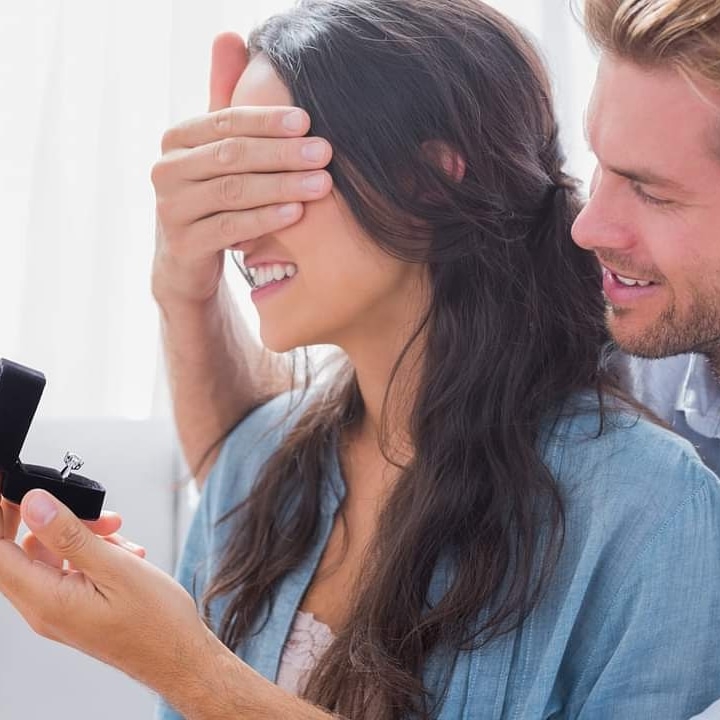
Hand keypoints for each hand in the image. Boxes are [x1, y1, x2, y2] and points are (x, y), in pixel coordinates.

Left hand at [0, 490, 210, 701]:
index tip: (19, 489)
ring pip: (49, 555)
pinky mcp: (74, 606)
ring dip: (80, 533)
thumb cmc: (156, 621)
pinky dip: (91, 551)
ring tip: (116, 532)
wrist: (179, 655)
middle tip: (77, 502)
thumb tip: (33, 504)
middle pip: (20, 550)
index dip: (2, 515)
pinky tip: (121, 550)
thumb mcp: (117, 568)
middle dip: (50, 518)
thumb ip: (70, 535)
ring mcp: (58, 608)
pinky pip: (68, 568)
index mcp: (46, 601)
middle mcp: (44, 608)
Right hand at [151, 32, 333, 304]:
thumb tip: (230, 34)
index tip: (308, 119)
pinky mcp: (183, 244)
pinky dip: (265, 219)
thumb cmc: (213, 197)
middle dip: (282, 153)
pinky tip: (296, 213)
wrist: (188, 260)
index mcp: (177, 139)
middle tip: (324, 152)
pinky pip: (229, 227)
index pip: (226, 121)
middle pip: (232, 155)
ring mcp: (171, 208)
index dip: (267, 120)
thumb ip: (224, 96)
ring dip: (281, 185)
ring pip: (233, 191)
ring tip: (322, 183)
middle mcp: (166, 169)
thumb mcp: (217, 148)